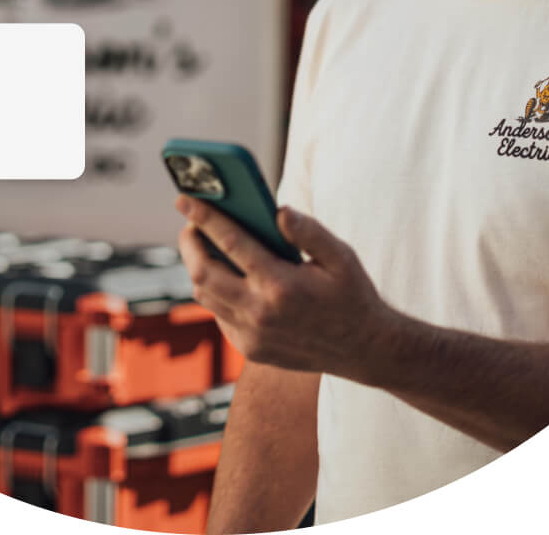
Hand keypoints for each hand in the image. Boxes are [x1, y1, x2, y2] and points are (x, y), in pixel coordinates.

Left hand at [175, 195, 400, 382]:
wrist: (364, 350)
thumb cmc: (352, 295)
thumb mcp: (341, 257)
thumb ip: (309, 232)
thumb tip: (279, 210)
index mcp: (281, 285)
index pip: (230, 243)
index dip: (204, 217)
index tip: (184, 198)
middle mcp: (260, 313)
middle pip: (202, 272)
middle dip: (189, 243)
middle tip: (191, 224)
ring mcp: (252, 335)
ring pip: (205, 296)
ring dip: (198, 267)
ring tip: (203, 245)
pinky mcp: (250, 349)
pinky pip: (218, 314)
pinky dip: (214, 291)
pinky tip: (225, 274)